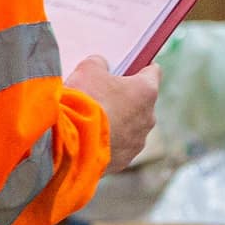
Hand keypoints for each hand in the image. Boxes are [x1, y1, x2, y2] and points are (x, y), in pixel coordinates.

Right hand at [68, 56, 158, 173]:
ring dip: (116, 122)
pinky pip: (118, 146)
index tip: (129, 67)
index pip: (153, 73)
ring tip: (91, 119)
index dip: (140, 67)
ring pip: (130, 127)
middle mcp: (148, 118)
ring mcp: (137, 142)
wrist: (71, 141)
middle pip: (140, 102)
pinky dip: (107, 141)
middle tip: (101, 94)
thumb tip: (100, 67)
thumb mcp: (88, 69)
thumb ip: (98, 64)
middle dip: (123, 98)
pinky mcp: (124, 160)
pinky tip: (88, 137)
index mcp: (146, 91)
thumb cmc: (84, 100)